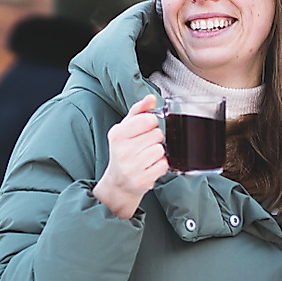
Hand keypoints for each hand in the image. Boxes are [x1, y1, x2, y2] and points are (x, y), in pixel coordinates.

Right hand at [93, 95, 168, 218]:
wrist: (118, 183)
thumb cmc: (123, 152)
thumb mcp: (126, 128)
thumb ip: (139, 111)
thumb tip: (151, 98)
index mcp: (118, 134)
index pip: (147, 119)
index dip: (152, 123)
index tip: (146, 129)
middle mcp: (122, 150)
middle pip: (157, 134)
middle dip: (156, 139)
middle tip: (145, 145)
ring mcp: (132, 166)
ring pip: (161, 150)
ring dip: (158, 153)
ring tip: (147, 157)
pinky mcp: (142, 179)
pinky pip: (163, 165)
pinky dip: (160, 165)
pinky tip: (150, 166)